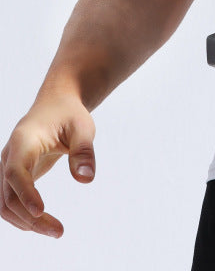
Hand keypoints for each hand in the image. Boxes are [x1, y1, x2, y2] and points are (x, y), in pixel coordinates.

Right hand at [1, 94, 95, 238]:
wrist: (56, 104)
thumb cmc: (69, 114)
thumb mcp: (83, 126)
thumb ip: (84, 151)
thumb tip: (86, 179)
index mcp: (23, 141)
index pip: (16, 172)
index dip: (26, 193)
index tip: (41, 211)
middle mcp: (9, 157)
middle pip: (9, 195)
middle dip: (30, 217)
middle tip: (59, 231)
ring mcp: (7, 168)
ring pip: (5, 203)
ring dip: (26, 222)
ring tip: (55, 231)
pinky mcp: (12, 177)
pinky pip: (10, 201)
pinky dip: (23, 216)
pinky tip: (43, 223)